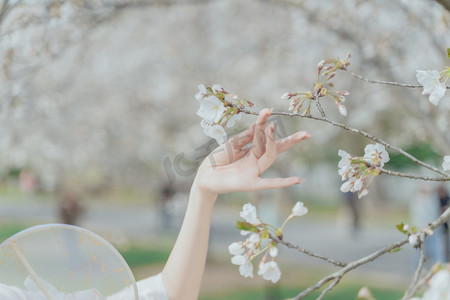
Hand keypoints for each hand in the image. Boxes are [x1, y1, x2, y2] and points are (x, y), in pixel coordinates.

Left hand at [194, 108, 310, 195]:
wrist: (205, 175)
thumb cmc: (218, 158)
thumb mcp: (233, 143)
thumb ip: (248, 135)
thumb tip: (262, 122)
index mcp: (253, 150)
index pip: (264, 136)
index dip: (267, 123)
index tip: (270, 109)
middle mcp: (257, 160)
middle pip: (276, 149)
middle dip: (291, 141)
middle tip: (306, 134)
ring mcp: (255, 172)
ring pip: (269, 157)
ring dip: (273, 143)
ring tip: (272, 128)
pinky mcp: (250, 183)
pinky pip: (269, 183)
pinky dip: (282, 182)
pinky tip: (297, 180)